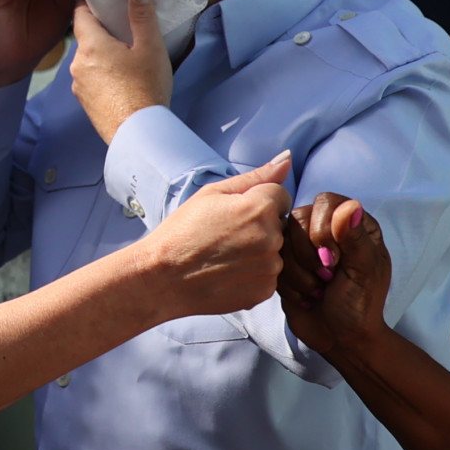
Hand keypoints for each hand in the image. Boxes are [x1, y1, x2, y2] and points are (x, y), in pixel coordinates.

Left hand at [71, 0, 173, 143]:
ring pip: (88, 60)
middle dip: (103, 33)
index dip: (90, 4)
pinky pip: (90, 80)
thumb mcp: (150, 48)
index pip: (80, 13)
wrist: (139, 134)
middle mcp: (78, 64)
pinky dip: (102, 76)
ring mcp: (79, 85)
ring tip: (128, 61)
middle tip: (125, 32)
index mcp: (91, 45)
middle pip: (86, 38)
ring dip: (103, 57)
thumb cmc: (145, 90)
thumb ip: (142, 16)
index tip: (103, 0)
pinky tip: (122, 82)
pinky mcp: (85, 103)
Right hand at [145, 154, 292, 316]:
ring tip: (225, 256)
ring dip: (259, 251)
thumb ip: (255, 176)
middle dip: (261, 227)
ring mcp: (270, 267)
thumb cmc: (183, 231)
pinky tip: (228, 273)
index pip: (281, 196)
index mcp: (260, 207)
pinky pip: (269, 275)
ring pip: (275, 251)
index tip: (235, 214)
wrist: (162, 278)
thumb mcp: (213, 193)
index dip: (259, 202)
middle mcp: (271, 237)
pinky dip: (254, 274)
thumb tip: (287, 159)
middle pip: (280, 224)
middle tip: (226, 236)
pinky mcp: (264, 291)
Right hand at [278, 191, 393, 360]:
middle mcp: (327, 229)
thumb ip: (355, 238)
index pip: (326, 203)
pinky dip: (289, 284)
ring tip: (318, 290)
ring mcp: (304, 247)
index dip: (323, 229)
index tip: (335, 260)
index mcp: (353, 225)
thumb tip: (350, 206)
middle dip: (309, 254)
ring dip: (299, 272)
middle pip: (298, 218)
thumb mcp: (364, 272)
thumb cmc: (361, 305)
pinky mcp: (286, 265)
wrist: (341, 339)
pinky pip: (272, 262)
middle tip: (327, 278)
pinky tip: (306, 297)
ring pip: (281, 241)